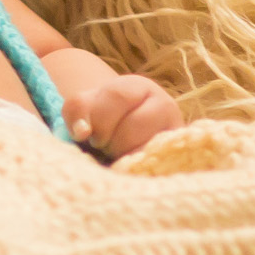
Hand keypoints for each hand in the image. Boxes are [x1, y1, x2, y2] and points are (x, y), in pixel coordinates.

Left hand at [65, 73, 182, 159]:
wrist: (127, 137)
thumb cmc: (104, 122)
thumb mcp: (87, 109)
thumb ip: (77, 112)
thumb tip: (82, 132)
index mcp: (138, 87)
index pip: (116, 96)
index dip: (97, 118)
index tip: (85, 134)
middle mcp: (164, 104)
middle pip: (133, 124)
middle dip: (110, 139)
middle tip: (103, 145)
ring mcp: (175, 131)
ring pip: (147, 147)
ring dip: (124, 155)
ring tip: (118, 153)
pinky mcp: (178, 155)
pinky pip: (158, 163)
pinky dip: (138, 167)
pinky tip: (130, 166)